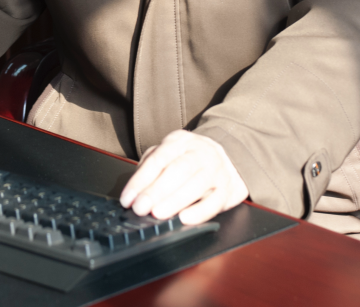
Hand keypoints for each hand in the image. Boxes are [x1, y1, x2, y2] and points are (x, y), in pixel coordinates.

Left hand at [119, 130, 248, 224]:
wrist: (231, 158)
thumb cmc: (191, 159)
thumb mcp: (169, 153)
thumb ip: (150, 167)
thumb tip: (134, 191)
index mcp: (180, 142)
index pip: (158, 159)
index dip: (140, 180)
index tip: (128, 198)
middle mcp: (200, 153)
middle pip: (177, 171)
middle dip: (156, 191)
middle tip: (140, 207)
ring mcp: (216, 171)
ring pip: (196, 186)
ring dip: (174, 202)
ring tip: (157, 213)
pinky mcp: (227, 190)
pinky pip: (214, 202)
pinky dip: (199, 212)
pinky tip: (184, 218)